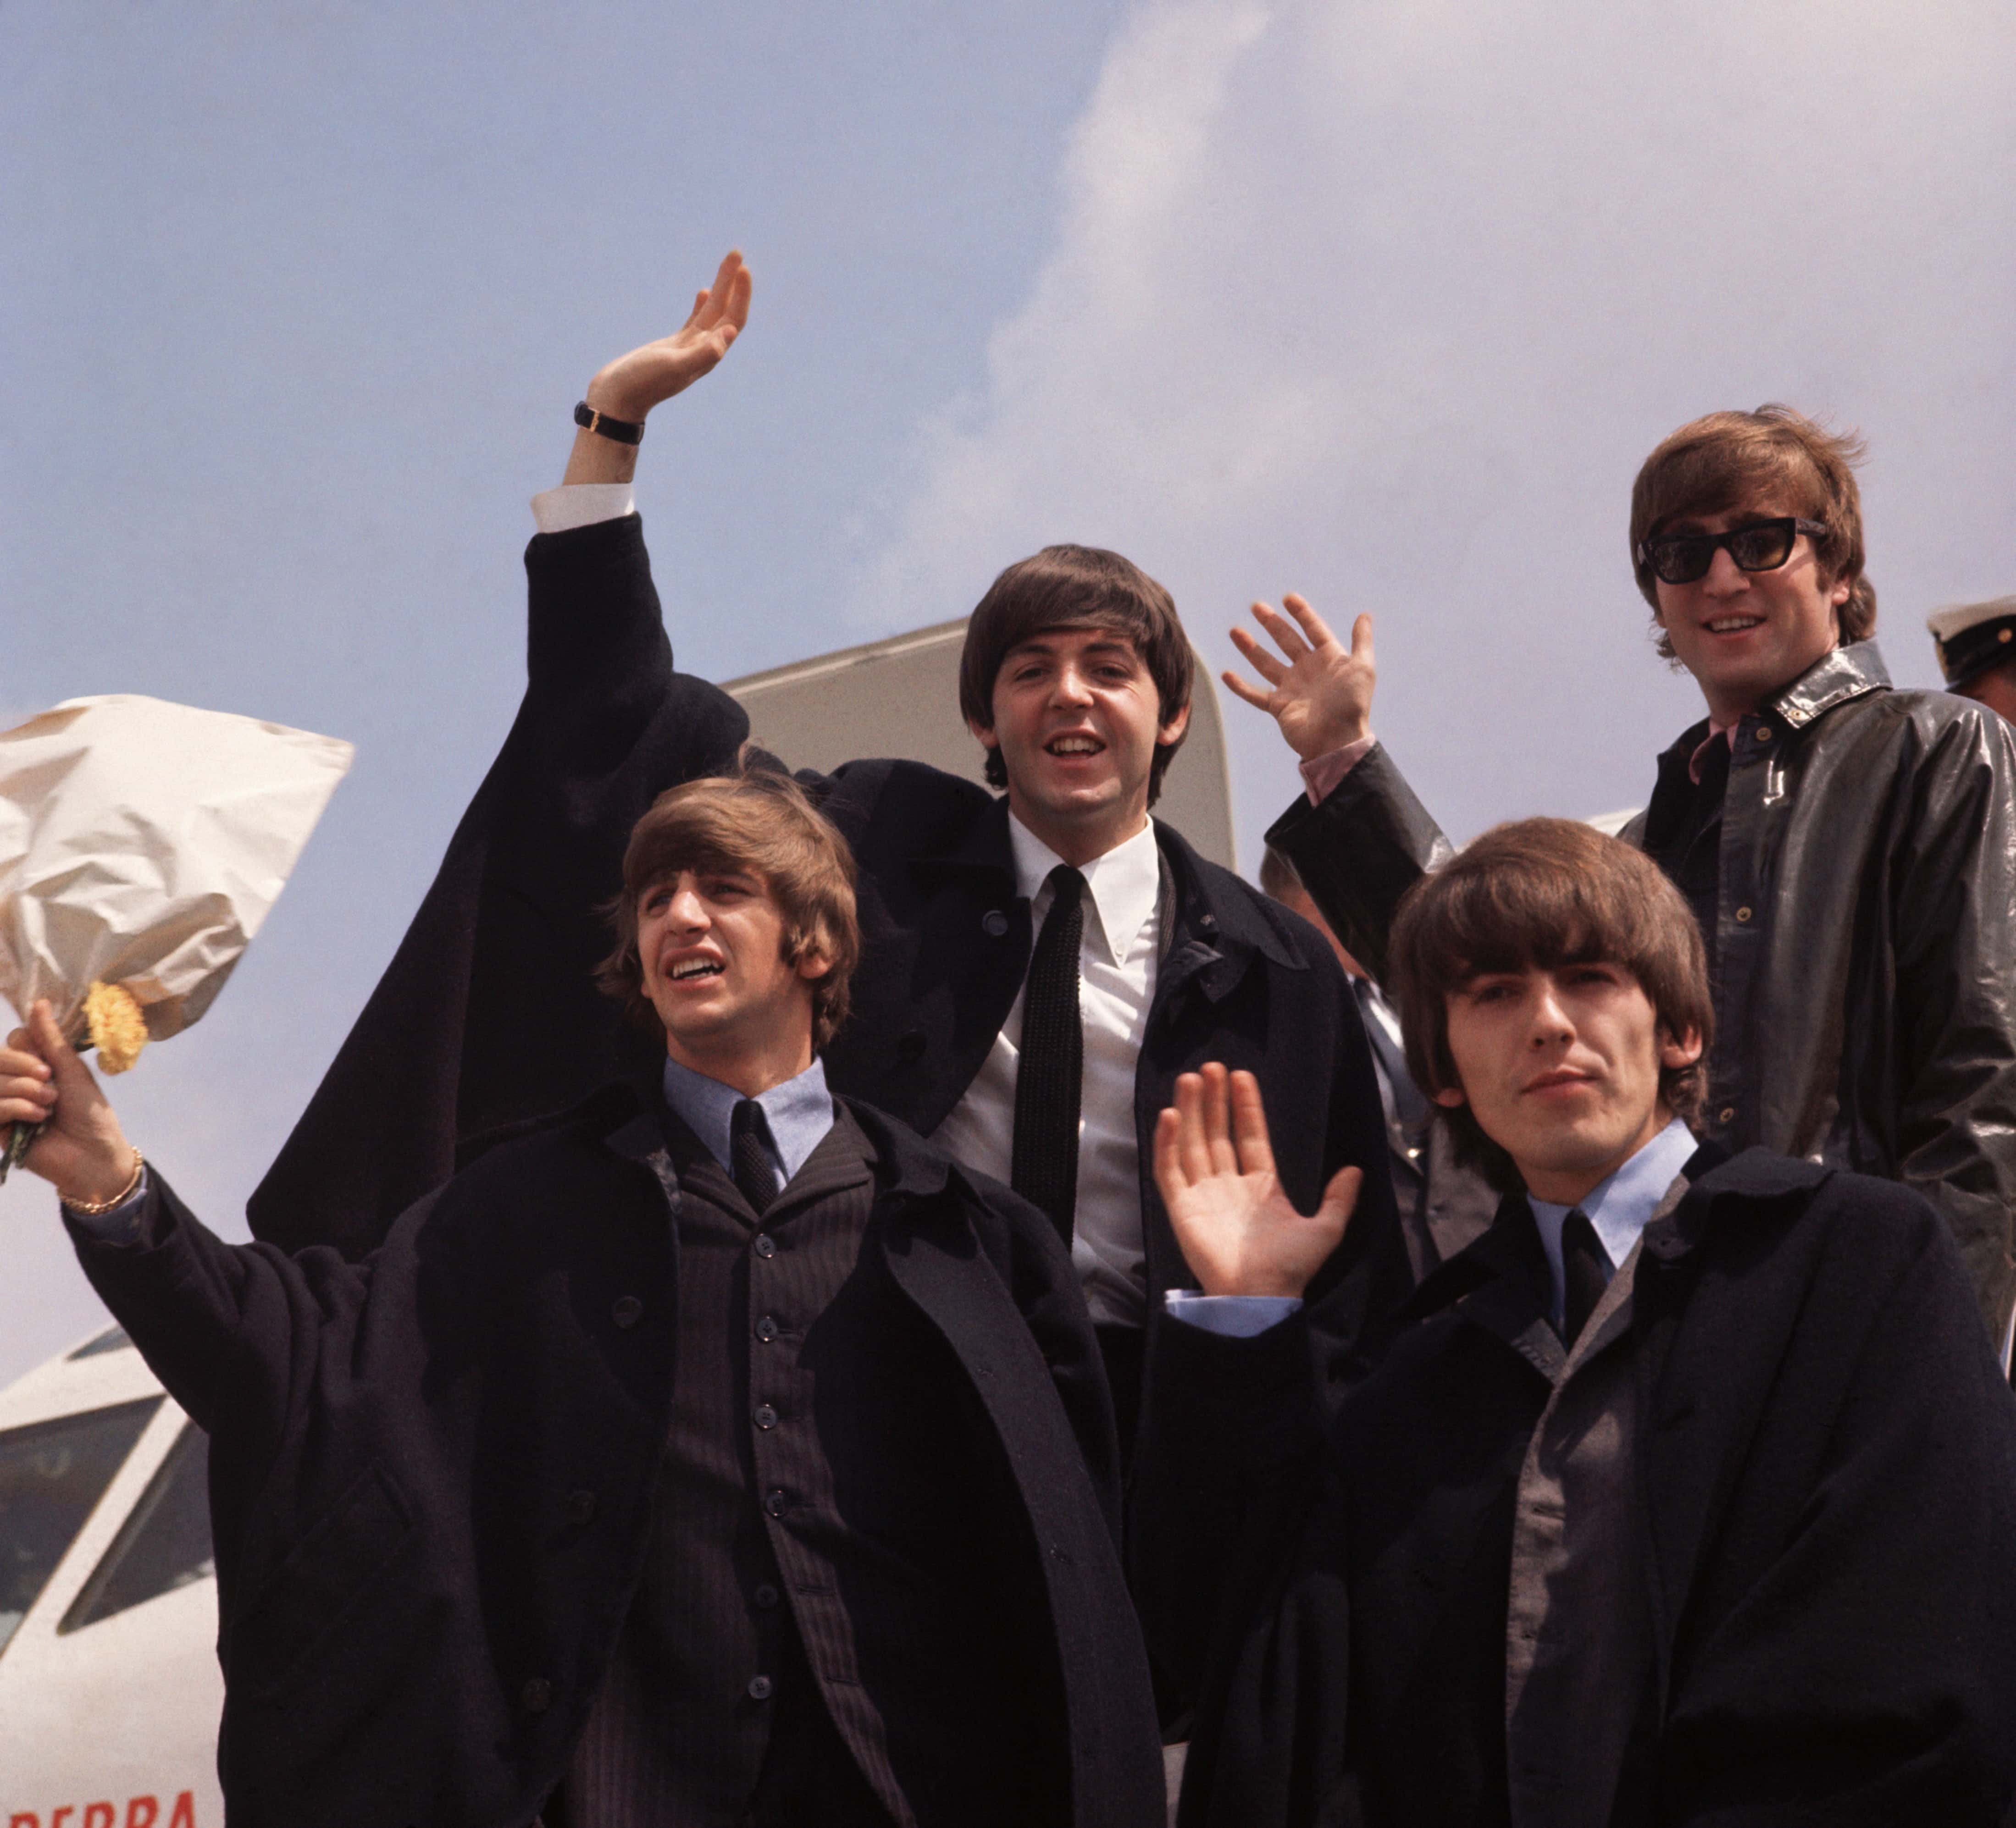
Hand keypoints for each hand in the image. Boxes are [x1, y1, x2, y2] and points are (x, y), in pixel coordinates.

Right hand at [1, 1001, 138, 1207]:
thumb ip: (50, 1039)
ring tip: (50, 1105)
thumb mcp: (72, 1071)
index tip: (49, 1062)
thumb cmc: (90, 1112)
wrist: (94, 1154)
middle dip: (23, 1066)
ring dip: (25, 1090)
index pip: (15, 1040)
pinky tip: (39, 1119)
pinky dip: (17, 1108)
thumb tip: (40, 1002)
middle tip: (48, 1080)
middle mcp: (16, 1083)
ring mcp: (5, 1106)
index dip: (27, 1047)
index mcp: (36, 1066)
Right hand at [584, 249, 753, 422]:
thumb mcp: (673, 366)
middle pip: (726, 312)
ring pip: (711, 312)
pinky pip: (696, 321)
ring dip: (721, 287)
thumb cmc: (642, 384)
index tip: (743, 268)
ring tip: (729, 262)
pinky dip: (703, 305)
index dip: (741, 295)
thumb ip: (702, 352)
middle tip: (737, 252)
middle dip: (733, 283)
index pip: (733, 320)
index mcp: (708, 355)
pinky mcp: (674, 346)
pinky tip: (704, 292)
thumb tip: (730, 333)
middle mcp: (703, 352)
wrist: (618, 399)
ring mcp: (688, 348)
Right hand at [1153, 1063, 1359, 1297]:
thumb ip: (1340, 1199)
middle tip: (1210, 1067)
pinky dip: (1167, 1143)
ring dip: (1190, 1111)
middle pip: (1217, 1132)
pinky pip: (1169, 1169)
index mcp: (1260, 1186)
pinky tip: (1169, 1116)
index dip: (1245, 1106)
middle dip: (1214, 1100)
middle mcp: (1228, 1185)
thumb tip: (1356, 1170)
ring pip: (1192, 1143)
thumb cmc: (1291, 1267)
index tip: (1241, 1075)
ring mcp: (1202, 1195)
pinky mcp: (1181, 1208)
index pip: (1250, 1136)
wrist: (1260, 1296)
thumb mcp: (1326, 1230)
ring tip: (1190, 1079)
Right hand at [1222, 594, 1375, 760]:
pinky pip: (1255, 694)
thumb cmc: (1352, 704)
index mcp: (1329, 658)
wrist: (1337, 740)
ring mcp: (1292, 688)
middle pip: (1286, 641)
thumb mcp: (1363, 668)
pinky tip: (1226, 674)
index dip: (1301, 613)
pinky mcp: (1279, 706)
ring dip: (1250, 647)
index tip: (1288, 598)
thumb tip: (1364, 615)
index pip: (1313, 629)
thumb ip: (1361, 640)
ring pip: (1266, 663)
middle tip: (1256, 606)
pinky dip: (1240, 686)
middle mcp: (1308, 670)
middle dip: (1272, 623)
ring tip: (1235, 631)